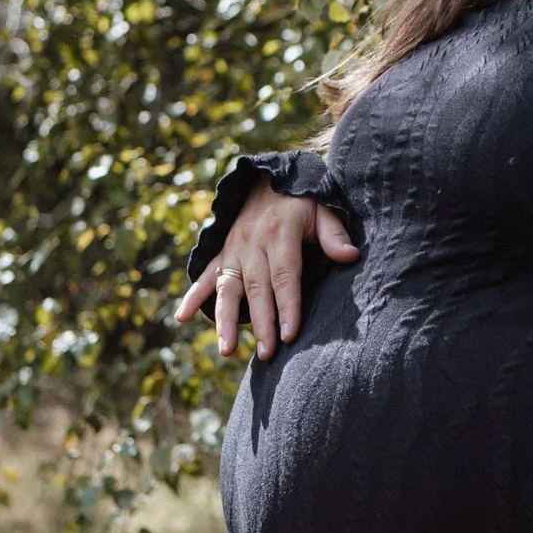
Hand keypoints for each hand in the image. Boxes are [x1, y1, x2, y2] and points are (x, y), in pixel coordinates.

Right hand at [172, 184, 361, 360]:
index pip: (285, 276)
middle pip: (257, 289)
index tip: (290, 334)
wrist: (269, 179)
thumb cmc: (303, 201)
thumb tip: (350, 256)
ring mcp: (233, 248)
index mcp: (279, 232)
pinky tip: (182, 317)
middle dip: (262, 323)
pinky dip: (193, 296)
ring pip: (228, 288)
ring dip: (225, 320)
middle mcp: (251, 242)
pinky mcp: (222, 252)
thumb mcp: (323, 208)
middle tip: (268, 354)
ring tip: (227, 350)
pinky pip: (206, 276)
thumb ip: (334, 234)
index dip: (288, 306)